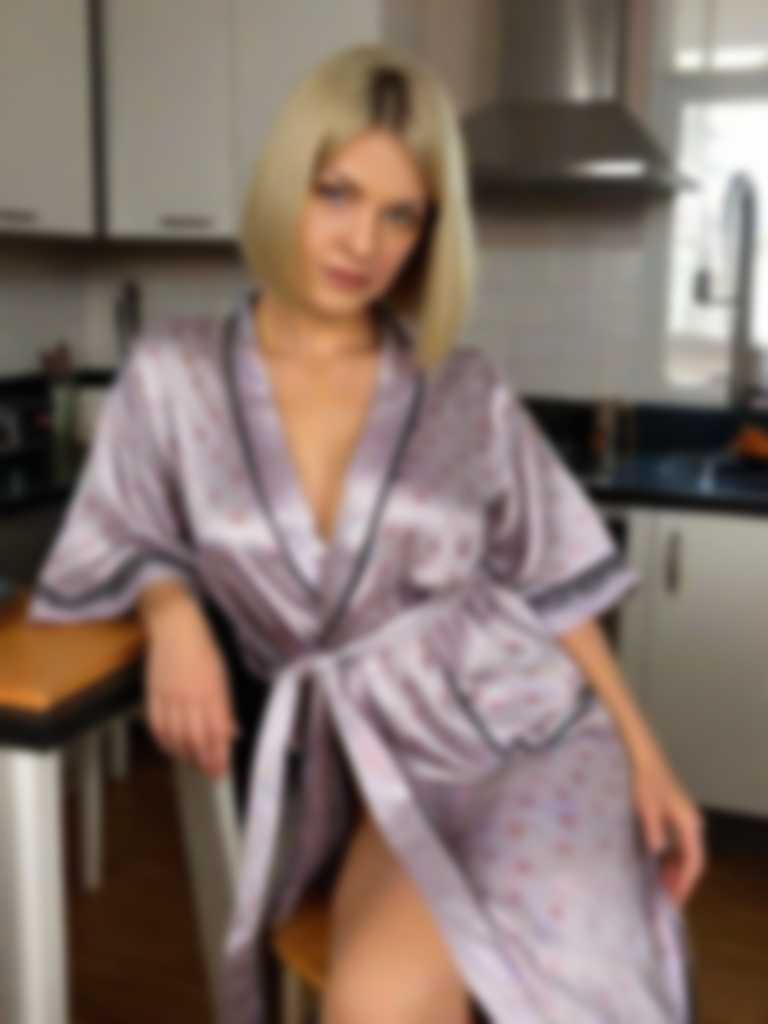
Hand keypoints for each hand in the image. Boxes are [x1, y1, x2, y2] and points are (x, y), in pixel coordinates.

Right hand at [143, 599, 240, 778]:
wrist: (175, 628)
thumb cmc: (204, 650)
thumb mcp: (222, 677)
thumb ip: (225, 708)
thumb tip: (232, 734)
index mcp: (212, 692)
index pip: (217, 733)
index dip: (219, 756)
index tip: (222, 771)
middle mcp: (191, 698)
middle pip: (196, 740)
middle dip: (204, 761)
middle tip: (209, 773)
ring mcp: (170, 697)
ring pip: (175, 737)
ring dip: (184, 755)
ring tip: (193, 763)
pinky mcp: (153, 695)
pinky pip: (156, 726)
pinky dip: (164, 742)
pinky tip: (171, 748)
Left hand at [630, 745, 707, 908]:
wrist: (644, 757)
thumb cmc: (644, 782)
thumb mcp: (646, 808)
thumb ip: (654, 831)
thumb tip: (658, 854)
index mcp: (689, 823)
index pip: (694, 862)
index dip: (684, 883)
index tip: (673, 901)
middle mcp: (692, 822)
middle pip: (693, 859)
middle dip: (681, 880)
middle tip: (665, 898)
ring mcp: (685, 818)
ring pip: (685, 852)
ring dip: (675, 869)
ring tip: (659, 886)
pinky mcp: (676, 814)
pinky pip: (678, 843)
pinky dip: (670, 857)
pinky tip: (656, 864)